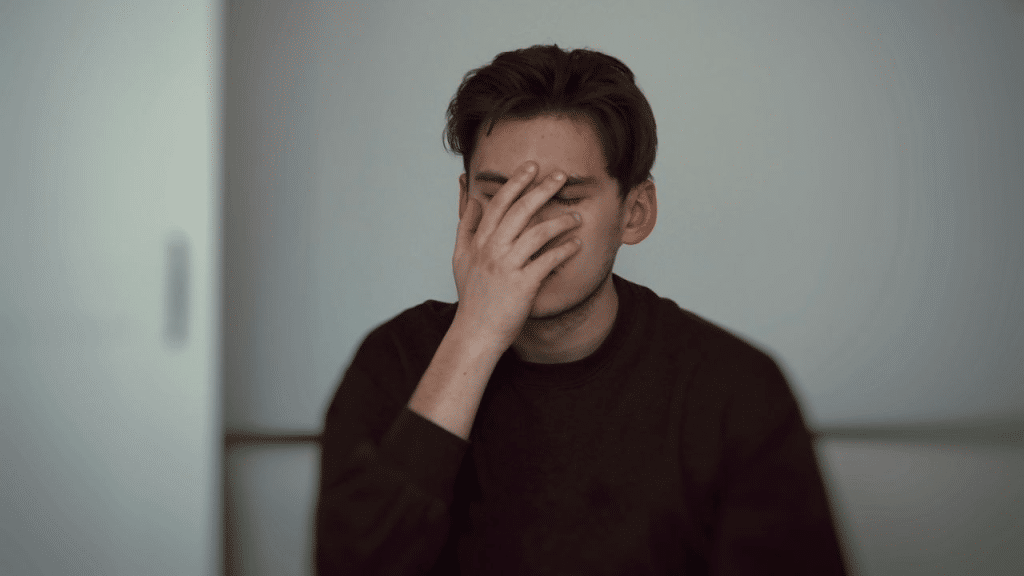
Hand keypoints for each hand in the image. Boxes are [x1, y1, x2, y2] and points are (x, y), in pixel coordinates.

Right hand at [452, 161, 582, 349]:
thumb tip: (471, 198)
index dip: (515, 183)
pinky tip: (576, 244)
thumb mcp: (460, 258)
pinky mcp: (522, 285)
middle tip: (560, 175)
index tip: (531, 167)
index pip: (498, 204)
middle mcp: (491, 250)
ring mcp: (507, 267)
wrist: (476, 332)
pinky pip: (548, 261)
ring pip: (537, 234)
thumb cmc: (472, 296)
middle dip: (541, 189)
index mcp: (478, 242)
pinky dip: (564, 251)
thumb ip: (466, 226)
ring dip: (560, 222)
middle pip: (519, 211)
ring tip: (576, 216)